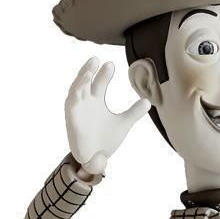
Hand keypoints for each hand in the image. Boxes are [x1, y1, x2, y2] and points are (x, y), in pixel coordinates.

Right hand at [65, 57, 149, 174]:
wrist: (96, 159)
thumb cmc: (105, 141)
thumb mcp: (123, 123)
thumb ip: (134, 112)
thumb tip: (148, 102)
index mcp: (96, 101)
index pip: (99, 83)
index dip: (104, 73)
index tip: (111, 64)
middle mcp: (86, 102)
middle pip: (86, 81)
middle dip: (91, 70)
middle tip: (97, 59)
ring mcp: (78, 109)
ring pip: (76, 89)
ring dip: (81, 78)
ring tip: (89, 69)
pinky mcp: (72, 118)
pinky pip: (71, 102)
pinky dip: (75, 93)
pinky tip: (81, 85)